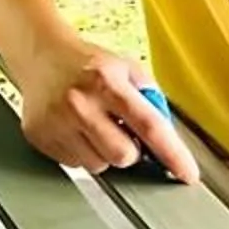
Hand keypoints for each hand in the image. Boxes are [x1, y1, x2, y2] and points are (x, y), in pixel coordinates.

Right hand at [11, 36, 198, 183]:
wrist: (41, 55)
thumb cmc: (87, 63)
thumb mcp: (125, 67)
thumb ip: (149, 97)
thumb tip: (168, 136)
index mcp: (108, 82)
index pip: (149, 125)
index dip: (172, 153)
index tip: (187, 173)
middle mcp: (81, 103)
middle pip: (124, 155)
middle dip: (131, 151)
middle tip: (122, 131)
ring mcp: (58, 123)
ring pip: (99, 166)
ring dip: (104, 153)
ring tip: (94, 127)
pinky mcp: (40, 138)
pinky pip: (74, 165)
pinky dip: (82, 153)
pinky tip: (75, 130)